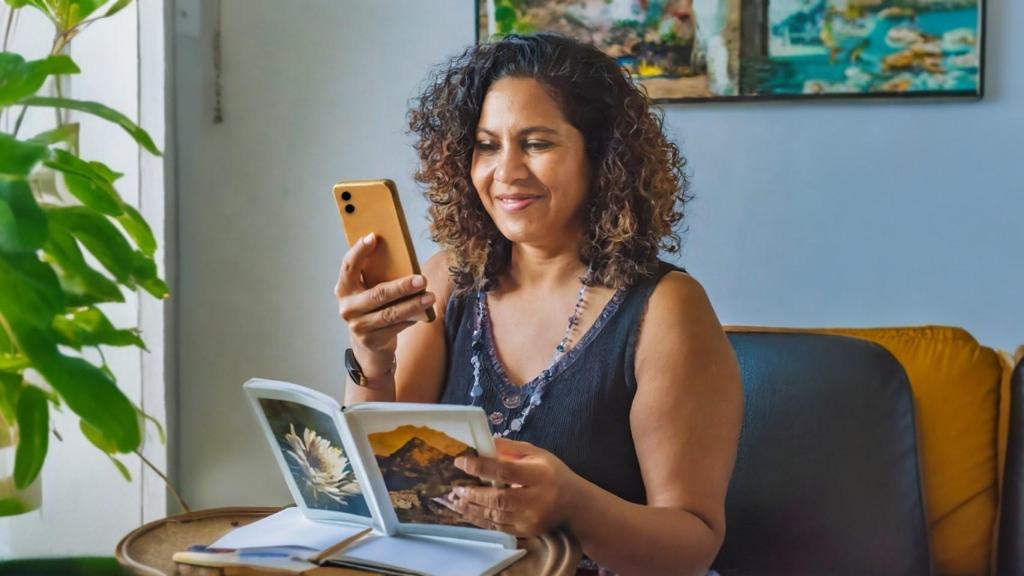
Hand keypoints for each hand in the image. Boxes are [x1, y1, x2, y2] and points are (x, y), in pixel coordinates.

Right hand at [334, 233, 435, 375]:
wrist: (368, 346)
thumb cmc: (373, 309)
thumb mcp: (369, 291)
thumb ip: (377, 277)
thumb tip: (404, 257)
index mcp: (344, 289)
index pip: (348, 266)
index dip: (359, 251)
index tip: (373, 237)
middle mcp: (347, 308)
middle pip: (377, 294)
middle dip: (401, 286)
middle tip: (421, 279)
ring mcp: (358, 326)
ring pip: (389, 313)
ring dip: (412, 305)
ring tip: (429, 297)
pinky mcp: (372, 341)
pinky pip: (396, 327)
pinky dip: (412, 318)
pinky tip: (424, 312)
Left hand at [451, 438, 583, 537]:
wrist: (574, 505)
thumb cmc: (553, 474)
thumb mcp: (538, 454)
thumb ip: (511, 449)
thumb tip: (484, 442)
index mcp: (540, 475)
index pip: (506, 471)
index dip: (481, 466)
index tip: (461, 461)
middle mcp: (536, 500)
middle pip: (499, 498)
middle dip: (474, 493)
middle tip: (455, 487)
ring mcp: (530, 519)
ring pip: (495, 515)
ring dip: (472, 508)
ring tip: (454, 500)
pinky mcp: (526, 532)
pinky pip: (498, 527)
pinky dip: (479, 520)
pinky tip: (466, 512)